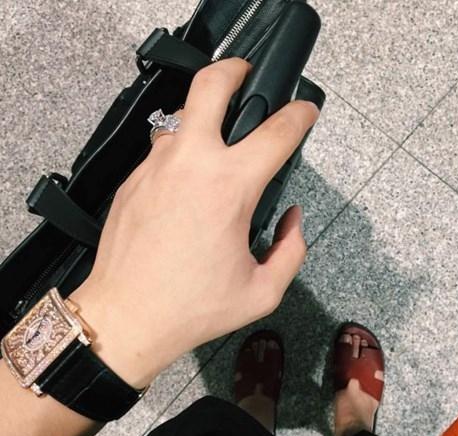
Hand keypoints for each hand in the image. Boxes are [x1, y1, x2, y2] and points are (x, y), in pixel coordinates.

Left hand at [70, 58, 318, 387]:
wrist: (126, 317)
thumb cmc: (191, 307)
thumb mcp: (263, 291)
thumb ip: (292, 249)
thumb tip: (291, 219)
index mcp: (228, 187)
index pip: (276, 131)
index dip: (299, 116)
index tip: (304, 113)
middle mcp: (189, 165)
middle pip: (210, 86)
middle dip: (234, 71)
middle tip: (245, 76)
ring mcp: (154, 167)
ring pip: (182, 119)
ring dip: (203, 121)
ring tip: (216, 146)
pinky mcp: (132, 181)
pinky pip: (162, 151)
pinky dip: (180, 155)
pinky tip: (186, 186)